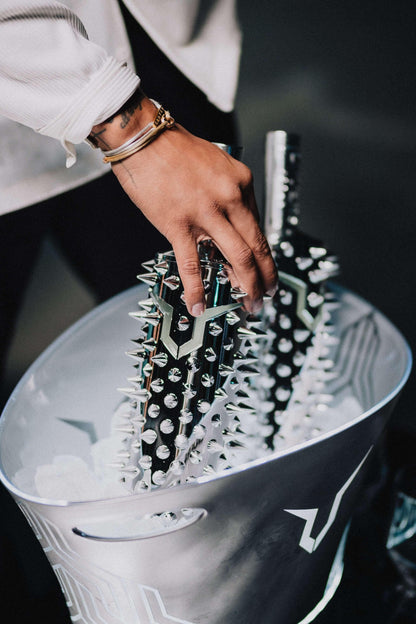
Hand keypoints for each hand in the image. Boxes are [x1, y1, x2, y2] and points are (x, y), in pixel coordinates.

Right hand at [89, 93, 277, 315]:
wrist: (141, 135)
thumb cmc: (174, 149)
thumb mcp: (215, 165)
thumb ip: (227, 195)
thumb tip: (229, 227)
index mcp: (241, 182)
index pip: (259, 227)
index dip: (263, 255)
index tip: (265, 270)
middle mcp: (230, 198)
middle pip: (257, 247)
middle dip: (266, 277)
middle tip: (267, 296)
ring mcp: (206, 213)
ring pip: (238, 258)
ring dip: (247, 286)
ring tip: (249, 305)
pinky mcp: (178, 225)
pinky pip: (192, 265)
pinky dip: (197, 290)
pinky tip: (198, 306)